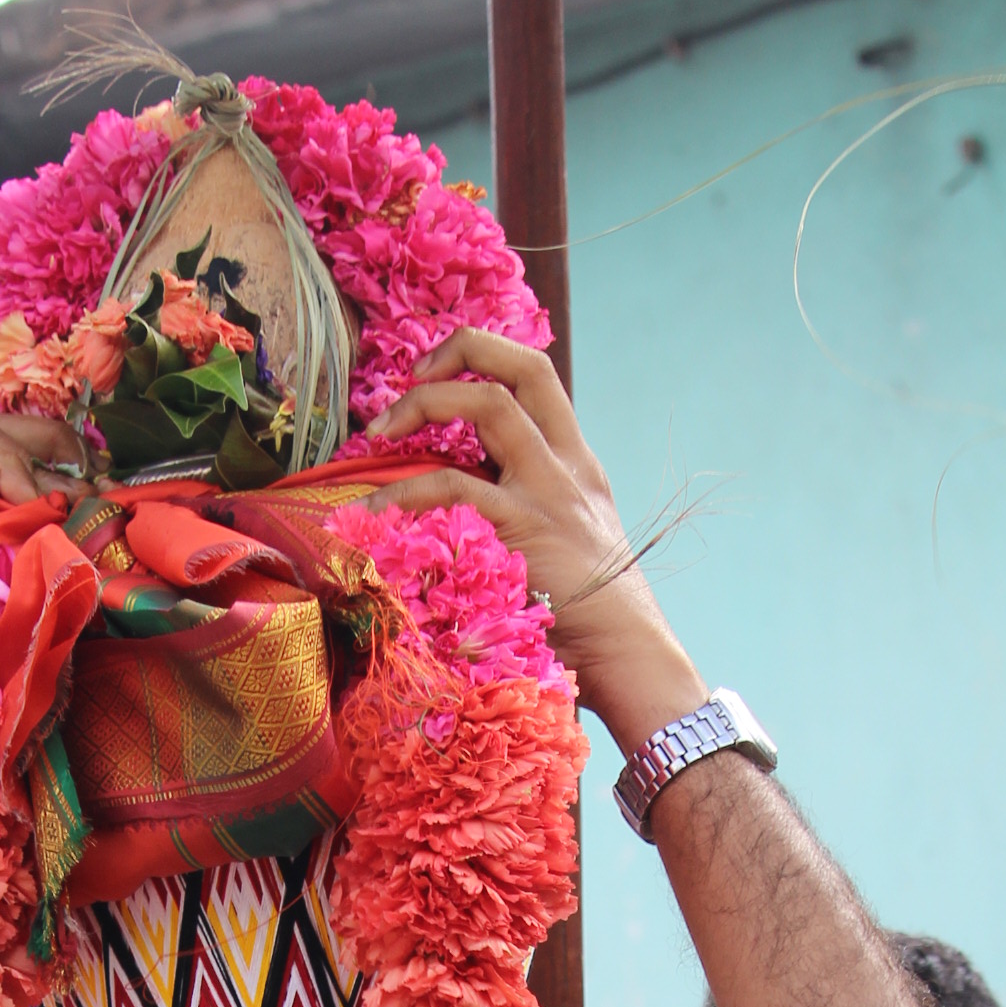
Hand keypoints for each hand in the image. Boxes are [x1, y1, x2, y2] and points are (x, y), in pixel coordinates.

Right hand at [0, 410, 85, 651]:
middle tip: (93, 472)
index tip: (98, 477)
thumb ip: (44, 540)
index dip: (53, 451)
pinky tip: (32, 504)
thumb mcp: (25, 583)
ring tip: (65, 500)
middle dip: (52, 442)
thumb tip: (91, 505)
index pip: (7, 450)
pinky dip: (6, 471)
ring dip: (35, 461)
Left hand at [363, 333, 702, 747]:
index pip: (538, 376)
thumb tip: (460, 514)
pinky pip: (456, 488)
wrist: (628, 654)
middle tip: (409, 379)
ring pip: (490, 406)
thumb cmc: (591, 616)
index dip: (487, 354)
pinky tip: (378, 509)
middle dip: (460, 352)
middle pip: (522, 369)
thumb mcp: (572, 546)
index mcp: (577, 463)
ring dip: (425, 404)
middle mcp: (566, 465)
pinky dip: (407, 491)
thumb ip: (529, 514)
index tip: (439, 370)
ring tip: (380, 432)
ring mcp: (547, 492)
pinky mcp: (524, 528)